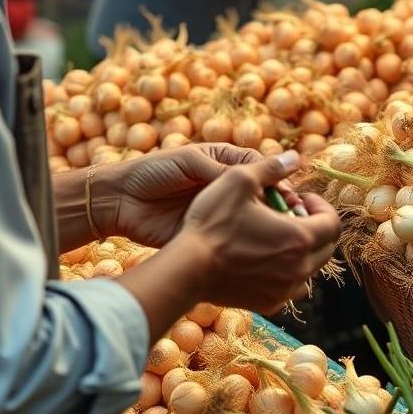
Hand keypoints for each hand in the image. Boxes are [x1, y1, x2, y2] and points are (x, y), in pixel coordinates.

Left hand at [93, 144, 303, 247]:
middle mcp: (225, 187)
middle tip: (292, 220)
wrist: (120, 200)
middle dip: (278, 207)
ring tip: (280, 237)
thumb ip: (227, 169)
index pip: (260, 169)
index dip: (277, 181)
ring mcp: (218, 212)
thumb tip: (266, 166)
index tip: (291, 196)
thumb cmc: (155, 171)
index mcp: (225, 162)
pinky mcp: (208, 232)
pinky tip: (261, 251)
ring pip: (251, 219)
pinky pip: (234, 238)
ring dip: (267, 227)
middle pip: (261, 196)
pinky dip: (249, 244)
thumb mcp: (192, 163)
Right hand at [177, 157, 340, 313]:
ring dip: (303, 252)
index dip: (321, 207)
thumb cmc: (213, 222)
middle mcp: (299, 269)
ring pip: (310, 270)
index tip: (300, 200)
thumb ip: (273, 167)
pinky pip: (291, 288)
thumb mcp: (241, 179)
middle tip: (289, 216)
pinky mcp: (268, 304)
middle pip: (326, 247)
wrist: (187, 269)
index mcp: (300, 238)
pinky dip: (287, 274)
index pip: (334, 223)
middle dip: (314, 227)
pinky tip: (265, 260)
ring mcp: (284, 290)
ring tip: (278, 238)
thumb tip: (296, 156)